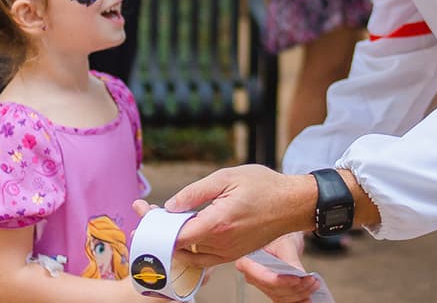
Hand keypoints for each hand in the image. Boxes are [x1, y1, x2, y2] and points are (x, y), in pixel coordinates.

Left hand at [135, 165, 315, 266]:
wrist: (292, 204)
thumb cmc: (264, 186)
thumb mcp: (228, 177)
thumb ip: (196, 192)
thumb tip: (170, 205)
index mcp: (218, 223)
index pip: (177, 234)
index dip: (157, 226)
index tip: (144, 212)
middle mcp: (222, 244)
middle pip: (180, 245)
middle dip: (161, 230)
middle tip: (148, 213)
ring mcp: (229, 253)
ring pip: (190, 254)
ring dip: (174, 240)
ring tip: (164, 220)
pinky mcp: (234, 255)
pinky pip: (204, 258)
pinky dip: (190, 247)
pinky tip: (186, 230)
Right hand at [236, 233, 319, 302]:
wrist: (283, 236)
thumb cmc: (279, 235)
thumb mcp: (284, 243)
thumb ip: (290, 259)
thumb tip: (299, 273)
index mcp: (247, 260)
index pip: (262, 276)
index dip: (280, 281)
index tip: (297, 279)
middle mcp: (252, 274)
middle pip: (273, 289)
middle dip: (295, 287)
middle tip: (311, 280)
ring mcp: (262, 283)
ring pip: (280, 296)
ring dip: (299, 293)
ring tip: (313, 284)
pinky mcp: (272, 289)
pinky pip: (284, 299)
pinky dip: (297, 300)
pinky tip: (307, 298)